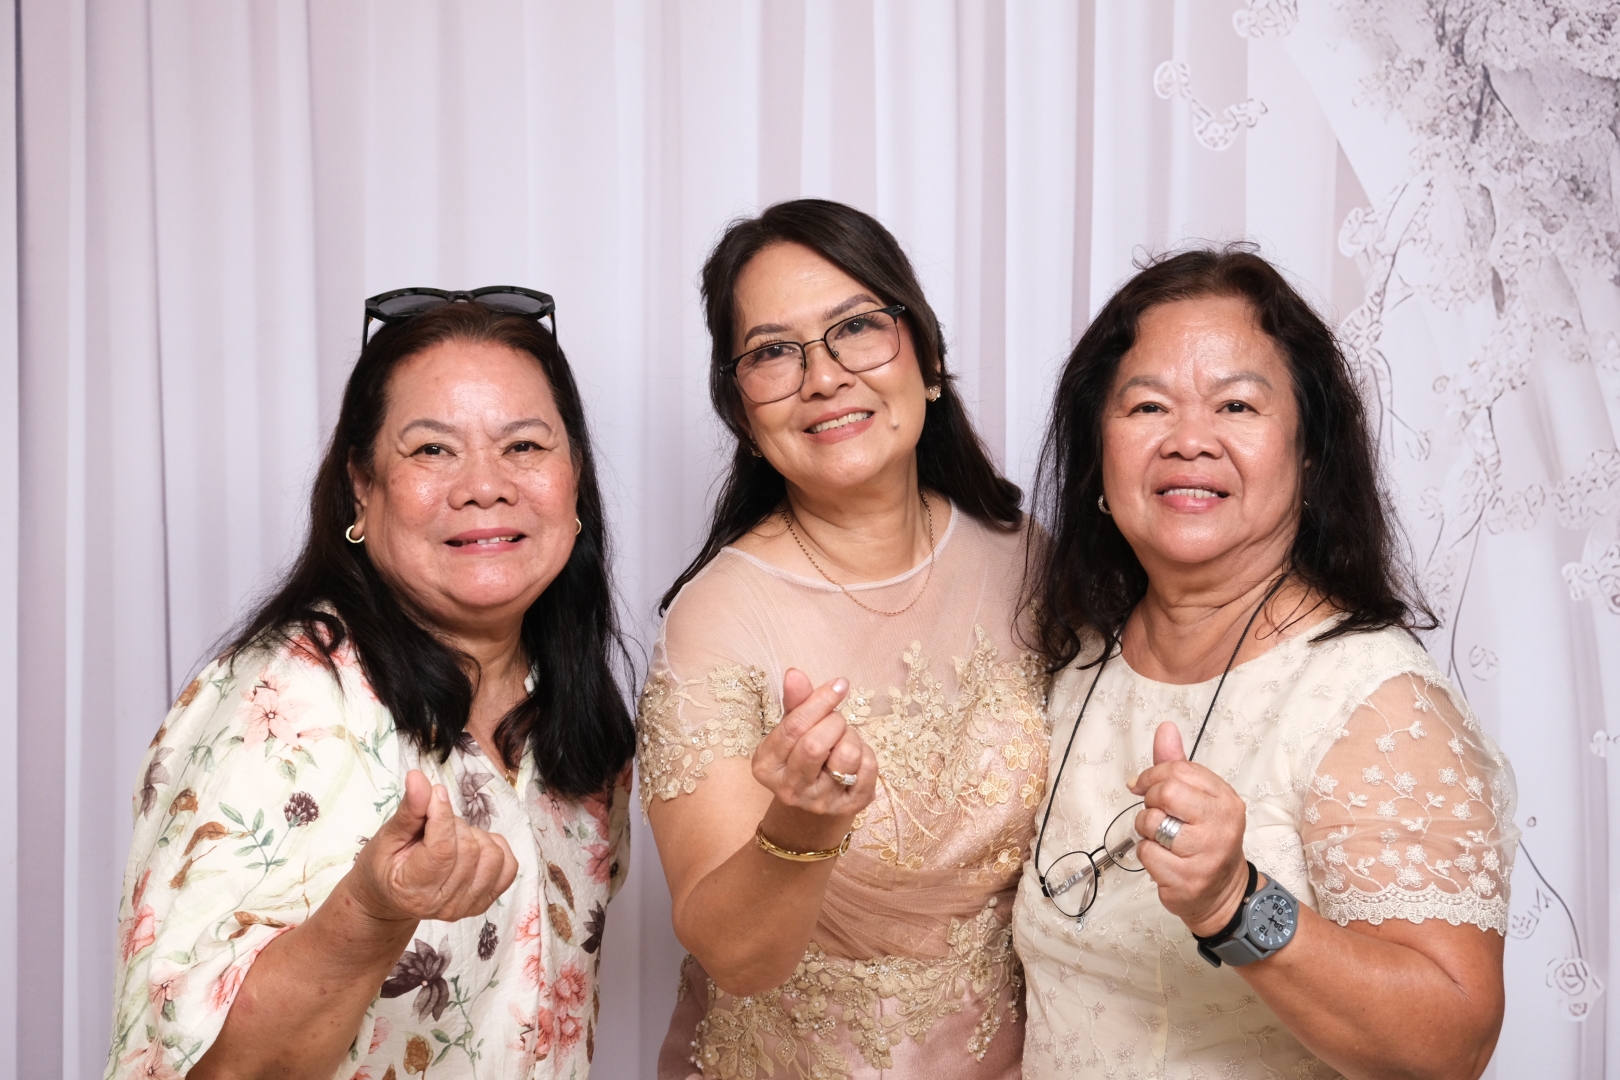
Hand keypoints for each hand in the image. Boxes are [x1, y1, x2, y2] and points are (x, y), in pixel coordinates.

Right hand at [347, 769, 518, 924]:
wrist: (392, 897)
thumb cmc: (385, 867)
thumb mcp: (388, 837)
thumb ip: (409, 809)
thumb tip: (418, 778)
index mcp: (414, 892)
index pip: (442, 849)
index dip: (442, 814)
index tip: (436, 793)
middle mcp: (445, 905)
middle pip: (469, 849)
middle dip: (454, 825)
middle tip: (434, 824)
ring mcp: (469, 906)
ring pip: (492, 855)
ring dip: (474, 836)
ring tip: (451, 837)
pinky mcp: (487, 900)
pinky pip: (509, 865)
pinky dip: (495, 847)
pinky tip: (473, 847)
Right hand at [751, 668, 876, 847]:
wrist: (815, 798)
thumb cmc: (801, 753)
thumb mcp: (792, 728)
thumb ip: (795, 701)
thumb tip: (795, 674)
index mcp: (766, 766)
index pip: (793, 729)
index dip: (818, 702)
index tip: (839, 685)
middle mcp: (789, 789)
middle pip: (816, 745)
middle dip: (834, 723)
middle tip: (835, 721)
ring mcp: (819, 803)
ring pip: (846, 757)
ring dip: (851, 737)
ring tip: (843, 739)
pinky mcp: (848, 808)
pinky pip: (868, 769)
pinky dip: (867, 753)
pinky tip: (855, 756)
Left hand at [1128, 722, 1250, 936]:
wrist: (1224, 892)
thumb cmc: (1206, 838)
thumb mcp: (1198, 797)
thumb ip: (1178, 764)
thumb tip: (1165, 728)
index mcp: (1225, 799)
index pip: (1177, 771)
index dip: (1152, 776)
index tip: (1144, 786)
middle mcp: (1221, 825)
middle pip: (1166, 793)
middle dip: (1150, 802)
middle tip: (1158, 814)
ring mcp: (1206, 855)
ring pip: (1150, 824)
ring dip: (1146, 830)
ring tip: (1164, 840)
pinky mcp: (1187, 880)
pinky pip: (1146, 853)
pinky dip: (1148, 855)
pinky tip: (1165, 861)